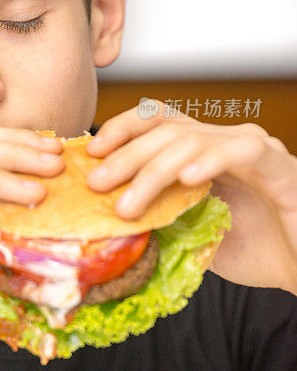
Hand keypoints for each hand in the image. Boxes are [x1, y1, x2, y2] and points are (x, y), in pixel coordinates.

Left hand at [85, 101, 296, 293]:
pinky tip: (186, 179)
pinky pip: (243, 151)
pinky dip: (211, 161)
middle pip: (166, 129)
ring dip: (154, 170)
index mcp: (203, 151)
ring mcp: (253, 149)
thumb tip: (110, 217)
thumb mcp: (193, 232)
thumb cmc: (255, 249)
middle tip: (97, 183)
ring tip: (127, 203)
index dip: (122, 128)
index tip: (91, 152)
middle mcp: (225, 141)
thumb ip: (161, 217)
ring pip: (193, 139)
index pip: (156, 121)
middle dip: (126, 155)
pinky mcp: (278, 165)